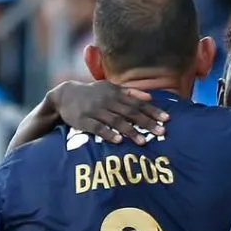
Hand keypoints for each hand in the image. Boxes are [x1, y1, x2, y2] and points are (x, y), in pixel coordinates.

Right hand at [52, 81, 169, 144]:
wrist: (64, 95)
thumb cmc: (92, 93)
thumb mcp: (110, 88)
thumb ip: (130, 92)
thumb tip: (150, 96)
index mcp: (115, 93)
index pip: (138, 102)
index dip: (153, 111)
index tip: (167, 119)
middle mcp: (107, 101)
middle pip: (130, 112)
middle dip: (147, 122)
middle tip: (162, 132)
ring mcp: (95, 111)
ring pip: (115, 121)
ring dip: (130, 131)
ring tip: (143, 142)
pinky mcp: (83, 121)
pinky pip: (97, 128)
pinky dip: (108, 134)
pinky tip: (118, 141)